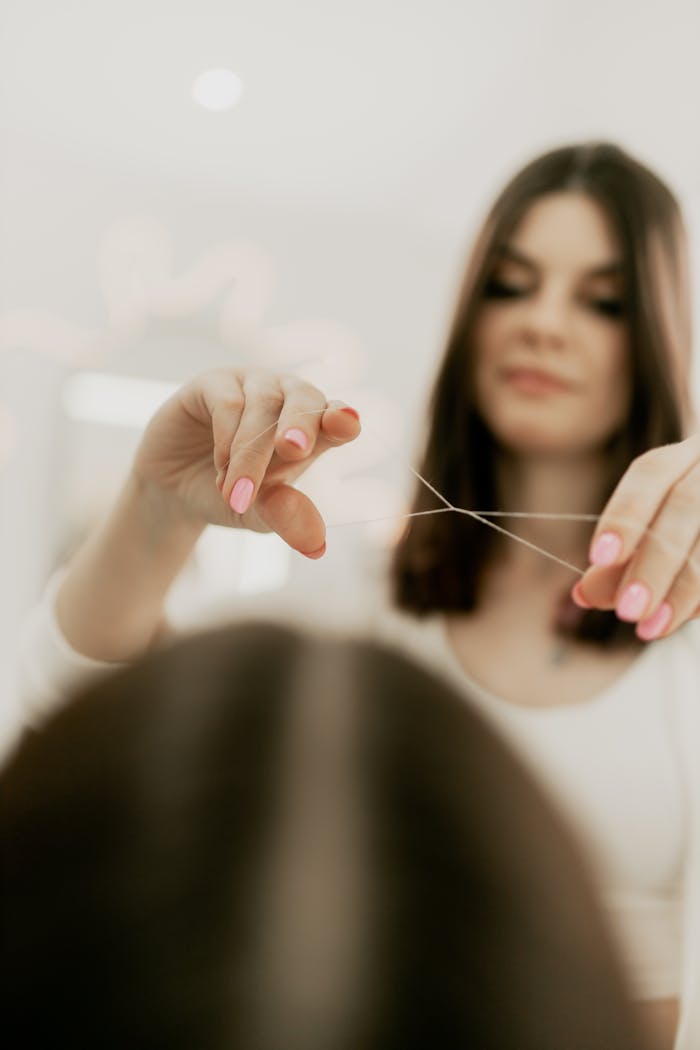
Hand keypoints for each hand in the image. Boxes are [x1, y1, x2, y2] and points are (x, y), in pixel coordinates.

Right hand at [132, 369, 360, 556]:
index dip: (342, 419)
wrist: (175, 492)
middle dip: (300, 426)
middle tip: (293, 451)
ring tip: (234, 493)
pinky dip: (225, 439)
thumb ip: (286, 518)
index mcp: (313, 428)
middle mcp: (287, 399)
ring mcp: (252, 385)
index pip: (336, 418)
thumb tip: (316, 547)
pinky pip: (227, 402)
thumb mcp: (260, 515)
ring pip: (263, 405)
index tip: (346, 424)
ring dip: (250, 454)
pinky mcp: (214, 383)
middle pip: (304, 400)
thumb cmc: (233, 497)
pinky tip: (220, 468)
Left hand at [572, 436, 699, 639]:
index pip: (651, 473)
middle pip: (687, 506)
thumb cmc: (686, 523)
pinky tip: (680, 617)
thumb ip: (617, 559)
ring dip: (683, 590)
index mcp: (684, 456)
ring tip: (650, 627)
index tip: (597, 557)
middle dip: (654, 563)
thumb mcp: (652, 528)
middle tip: (626, 611)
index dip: (624, 514)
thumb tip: (584, 593)